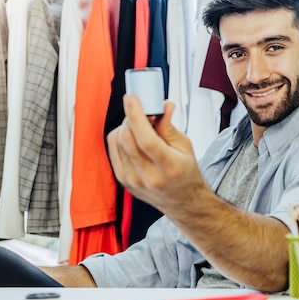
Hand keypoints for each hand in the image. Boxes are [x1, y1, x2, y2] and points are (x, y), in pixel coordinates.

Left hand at [106, 94, 206, 214]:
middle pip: (127, 138)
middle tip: (143, 112)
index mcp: (168, 168)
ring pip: (117, 141)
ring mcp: (132, 180)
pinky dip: (121, 137)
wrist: (181, 201)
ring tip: (142, 128)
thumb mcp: (185, 147)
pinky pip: (113, 149)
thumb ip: (169, 126)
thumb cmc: (184, 173)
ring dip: (126, 127)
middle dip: (131, 118)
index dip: (136, 115)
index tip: (132, 98)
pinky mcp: (122, 180)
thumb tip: (163, 106)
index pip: (146, 139)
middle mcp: (147, 176)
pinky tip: (133, 138)